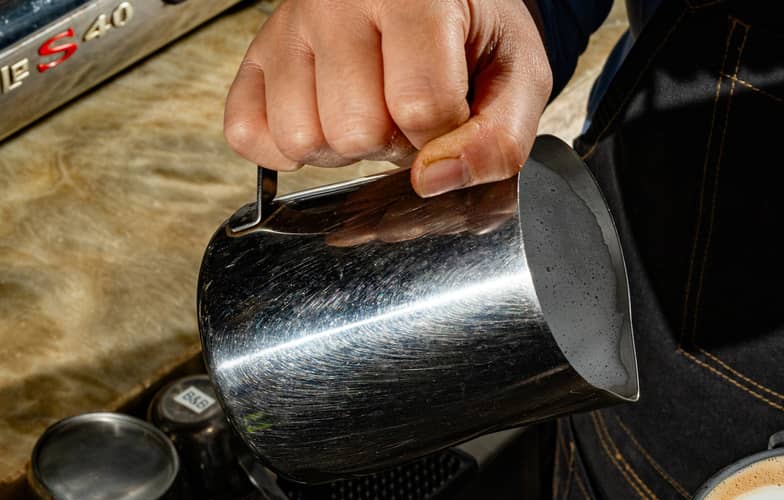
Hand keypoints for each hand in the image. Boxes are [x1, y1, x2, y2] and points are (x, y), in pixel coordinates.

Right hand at [224, 0, 550, 196]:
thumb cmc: (476, 34)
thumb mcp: (519, 76)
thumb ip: (500, 138)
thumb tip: (435, 181)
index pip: (420, 108)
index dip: (445, 135)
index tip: (454, 113)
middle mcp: (336, 2)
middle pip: (356, 130)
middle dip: (395, 143)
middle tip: (410, 111)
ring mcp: (287, 27)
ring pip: (301, 138)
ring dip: (345, 148)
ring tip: (372, 111)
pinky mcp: (256, 56)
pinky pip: (248, 134)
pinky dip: (290, 149)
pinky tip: (330, 121)